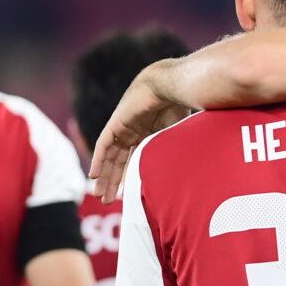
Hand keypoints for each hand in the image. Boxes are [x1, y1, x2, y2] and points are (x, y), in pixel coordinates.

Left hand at [89, 68, 189, 202]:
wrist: (170, 84)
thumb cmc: (180, 104)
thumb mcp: (178, 132)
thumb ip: (176, 147)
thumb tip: (192, 168)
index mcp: (148, 133)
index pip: (134, 158)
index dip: (130, 176)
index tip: (129, 195)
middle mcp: (132, 132)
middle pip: (119, 161)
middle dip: (113, 181)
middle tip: (108, 200)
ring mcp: (122, 128)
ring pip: (110, 157)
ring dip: (104, 176)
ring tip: (100, 195)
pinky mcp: (115, 124)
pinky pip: (103, 146)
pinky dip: (98, 160)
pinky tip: (94, 176)